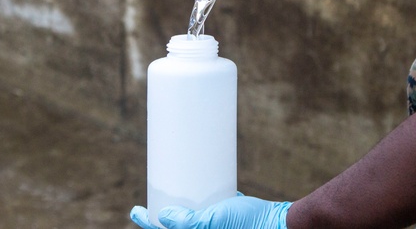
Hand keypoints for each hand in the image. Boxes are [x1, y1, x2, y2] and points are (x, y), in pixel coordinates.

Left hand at [130, 195, 290, 228]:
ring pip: (192, 220)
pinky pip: (209, 214)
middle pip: (178, 227)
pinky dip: (200, 206)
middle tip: (151, 199)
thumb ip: (191, 222)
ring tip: (171, 192)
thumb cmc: (250, 223)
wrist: (280, 223)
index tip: (134, 210)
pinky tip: (198, 190)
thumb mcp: (217, 220)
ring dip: (180, 211)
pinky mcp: (229, 221)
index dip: (146, 222)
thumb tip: (163, 217)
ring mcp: (218, 228)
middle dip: (162, 217)